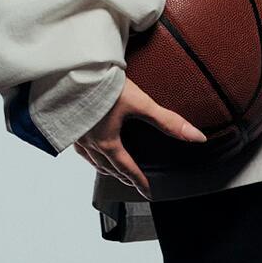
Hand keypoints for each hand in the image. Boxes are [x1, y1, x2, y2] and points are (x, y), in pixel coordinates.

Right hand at [75, 77, 207, 197]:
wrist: (71, 70)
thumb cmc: (103, 85)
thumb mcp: (140, 103)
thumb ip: (168, 121)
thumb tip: (196, 137)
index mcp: (107, 142)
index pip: (126, 169)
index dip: (139, 182)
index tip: (147, 192)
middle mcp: (89, 143)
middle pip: (108, 168)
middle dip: (122, 177)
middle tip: (132, 183)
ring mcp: (76, 134)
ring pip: (91, 159)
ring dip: (104, 167)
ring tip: (111, 169)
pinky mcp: (66, 122)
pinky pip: (78, 147)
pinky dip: (88, 153)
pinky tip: (89, 147)